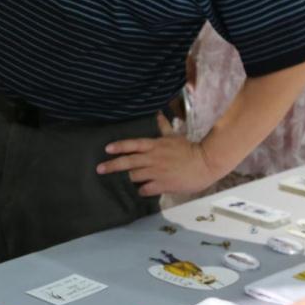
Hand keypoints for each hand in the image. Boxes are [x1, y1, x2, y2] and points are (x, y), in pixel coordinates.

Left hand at [96, 113, 221, 197]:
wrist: (205, 163)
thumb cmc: (189, 149)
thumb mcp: (174, 136)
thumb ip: (163, 127)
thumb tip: (158, 114)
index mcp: (155, 145)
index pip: (133, 144)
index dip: (119, 146)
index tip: (107, 149)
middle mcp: (153, 158)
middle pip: (128, 162)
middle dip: (112, 165)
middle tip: (99, 169)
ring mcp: (157, 172)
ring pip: (134, 176)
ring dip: (128, 179)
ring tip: (123, 180)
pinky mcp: (162, 184)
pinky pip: (145, 189)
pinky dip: (141, 190)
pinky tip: (141, 190)